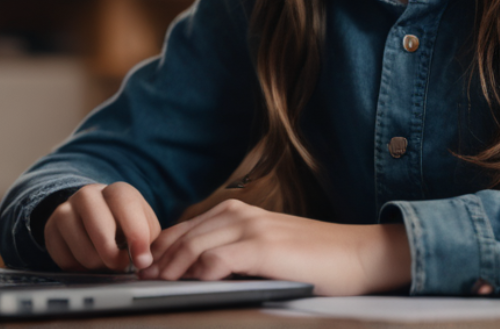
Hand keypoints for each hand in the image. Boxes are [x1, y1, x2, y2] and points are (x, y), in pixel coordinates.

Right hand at [43, 182, 161, 272]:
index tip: (142, 260)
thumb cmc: (123, 224)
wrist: (92, 216)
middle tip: (120, 265)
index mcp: (116, 190)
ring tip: (104, 261)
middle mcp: (88, 194)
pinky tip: (86, 260)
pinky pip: (65, 260)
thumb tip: (142, 261)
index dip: (136, 234)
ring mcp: (65, 210)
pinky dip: (79, 269)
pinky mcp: (50, 229)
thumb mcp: (143, 225)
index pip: (125, 204)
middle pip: (101, 230)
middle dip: (114, 256)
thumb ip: (148, 239)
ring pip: (83, 251)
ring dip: (98, 265)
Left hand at [138, 199, 410, 295]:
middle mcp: (240, 214)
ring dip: (170, 268)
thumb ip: (233, 252)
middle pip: (182, 235)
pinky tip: (189, 285)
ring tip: (155, 286)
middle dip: (158, 260)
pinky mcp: (263, 248)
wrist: (358, 255)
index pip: (184, 229)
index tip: (145, 272)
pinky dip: (198, 273)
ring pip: (193, 246)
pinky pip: (217, 260)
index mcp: (237, 212)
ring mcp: (251, 228)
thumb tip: (196, 272)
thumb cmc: (313, 259)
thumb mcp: (266, 250)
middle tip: (141, 282)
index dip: (161, 250)